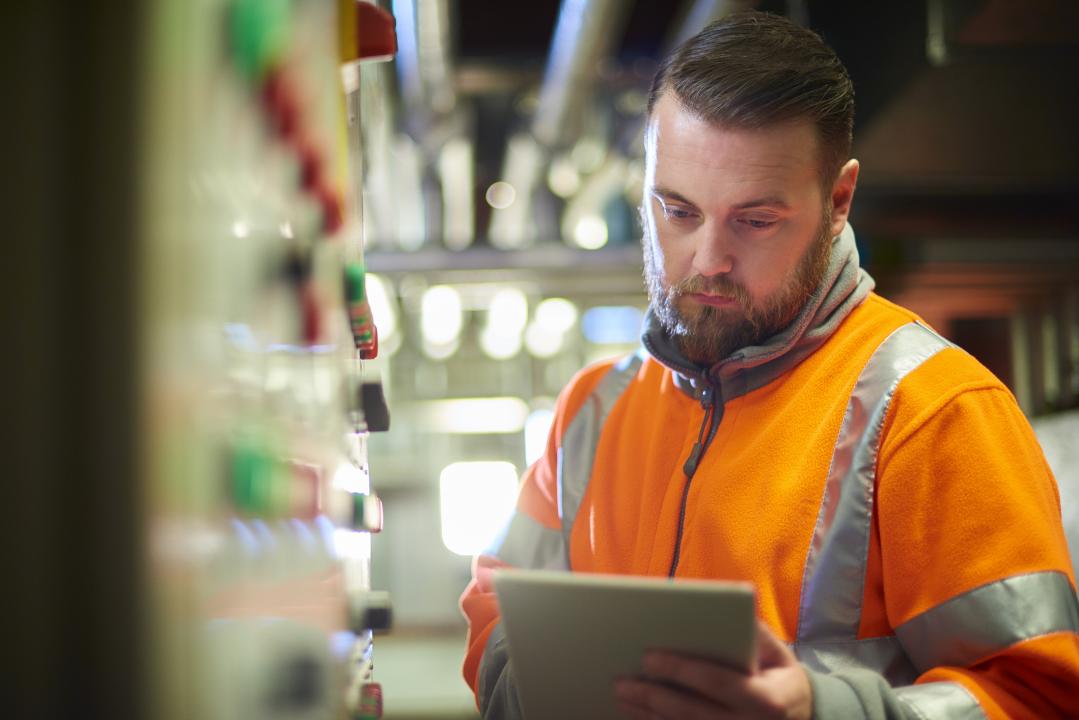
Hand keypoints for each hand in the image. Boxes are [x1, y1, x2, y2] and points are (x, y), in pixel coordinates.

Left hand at [613, 619, 811, 719]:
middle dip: (653, 695)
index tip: (649, 656)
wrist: (800, 718)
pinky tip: (635, 713)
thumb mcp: (777, 653)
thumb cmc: (780, 677)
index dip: (681, 669)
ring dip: (647, 714)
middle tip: (621, 680)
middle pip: (692, 713)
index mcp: (766, 700)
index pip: (718, 682)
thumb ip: (754, 632)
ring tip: (621, 694)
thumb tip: (732, 602)